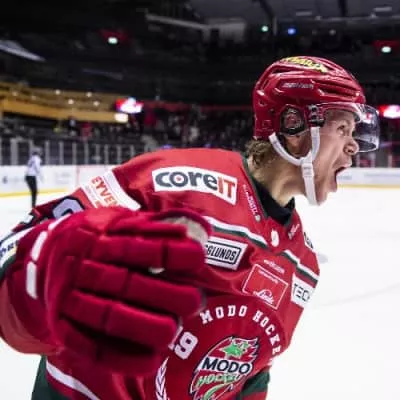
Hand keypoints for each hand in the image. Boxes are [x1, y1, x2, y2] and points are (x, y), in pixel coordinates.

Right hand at [29, 206, 210, 374]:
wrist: (43, 256)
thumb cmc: (93, 238)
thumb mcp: (116, 220)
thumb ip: (154, 225)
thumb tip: (199, 226)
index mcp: (98, 238)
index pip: (136, 244)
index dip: (168, 251)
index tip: (198, 255)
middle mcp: (84, 268)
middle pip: (126, 283)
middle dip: (164, 293)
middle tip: (195, 300)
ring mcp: (72, 298)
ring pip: (110, 317)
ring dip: (145, 326)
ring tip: (174, 330)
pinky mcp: (64, 326)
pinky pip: (91, 347)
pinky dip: (122, 357)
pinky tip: (152, 360)